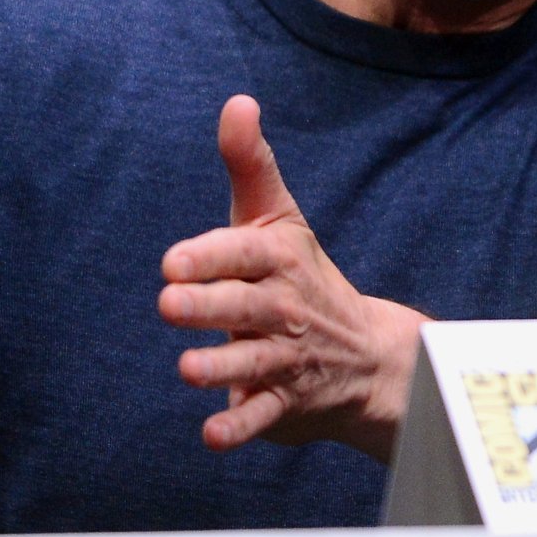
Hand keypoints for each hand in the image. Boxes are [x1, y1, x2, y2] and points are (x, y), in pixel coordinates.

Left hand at [158, 95, 428, 461]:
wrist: (368, 355)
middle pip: (245, 307)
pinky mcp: (285, 403)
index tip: (174, 261)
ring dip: (221, 368)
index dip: (211, 255)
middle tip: (168, 303)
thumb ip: (250, 163)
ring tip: (187, 369)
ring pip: (254, 363)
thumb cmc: (302, 274)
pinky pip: (264, 417)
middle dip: (209, 306)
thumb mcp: (278, 217)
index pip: (244, 253)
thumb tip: (237, 101)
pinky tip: (212, 434)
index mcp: (279, 259)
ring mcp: (287, 358)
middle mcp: (285, 307)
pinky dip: (241, 428)